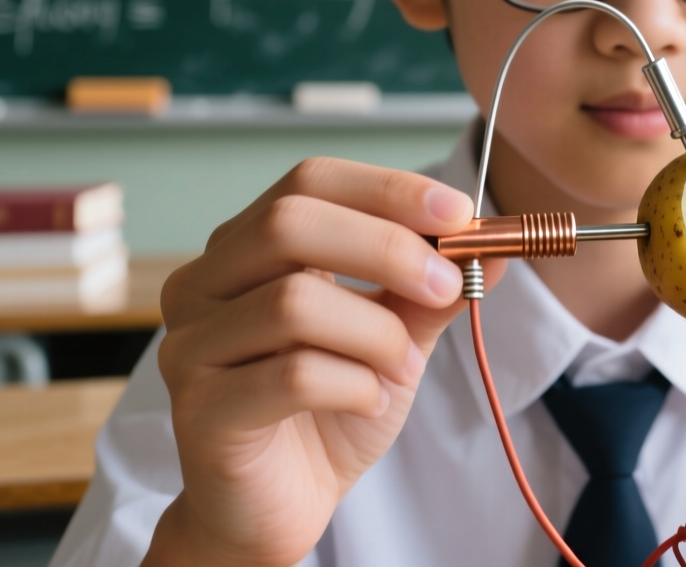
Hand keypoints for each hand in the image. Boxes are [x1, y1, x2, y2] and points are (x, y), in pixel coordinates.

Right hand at [144, 158, 500, 566]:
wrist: (282, 504)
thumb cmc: (331, 408)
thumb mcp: (394, 336)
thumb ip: (432, 290)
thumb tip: (495, 245)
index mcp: (245, 249)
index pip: (308, 181)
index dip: (388, 190)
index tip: (461, 214)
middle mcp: (203, 285)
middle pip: (289, 224)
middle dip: (388, 248)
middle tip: (448, 285)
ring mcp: (191, 347)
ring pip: (295, 303)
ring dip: (378, 335)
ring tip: (402, 368)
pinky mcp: (200, 411)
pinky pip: (293, 376)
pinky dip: (356, 385)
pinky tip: (370, 402)